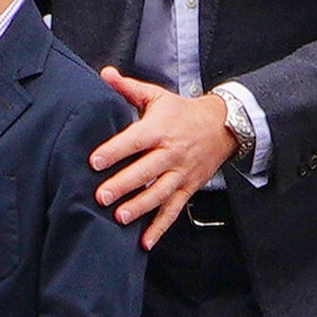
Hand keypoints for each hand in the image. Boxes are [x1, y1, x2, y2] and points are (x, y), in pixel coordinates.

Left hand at [91, 67, 236, 250]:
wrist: (223, 125)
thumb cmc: (182, 112)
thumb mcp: (157, 96)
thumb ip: (128, 88)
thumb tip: (104, 74)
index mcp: (160, 129)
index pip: (135, 141)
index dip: (114, 150)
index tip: (94, 161)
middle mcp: (171, 153)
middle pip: (145, 171)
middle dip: (124, 184)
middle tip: (101, 196)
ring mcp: (181, 173)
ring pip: (160, 193)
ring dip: (141, 207)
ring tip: (121, 218)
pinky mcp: (188, 188)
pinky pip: (174, 210)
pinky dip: (160, 228)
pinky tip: (145, 242)